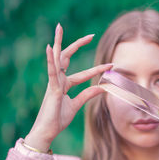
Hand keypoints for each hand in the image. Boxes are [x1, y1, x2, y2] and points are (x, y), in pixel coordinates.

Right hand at [24, 23, 112, 151]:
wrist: (47, 131)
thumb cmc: (58, 119)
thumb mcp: (77, 104)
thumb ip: (88, 94)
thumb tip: (103, 87)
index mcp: (64, 84)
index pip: (83, 73)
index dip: (97, 69)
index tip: (111, 66)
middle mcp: (58, 80)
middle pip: (67, 58)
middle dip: (77, 45)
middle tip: (90, 35)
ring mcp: (53, 83)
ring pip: (57, 59)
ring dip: (59, 42)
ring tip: (59, 27)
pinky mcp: (51, 89)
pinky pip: (51, 72)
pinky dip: (51, 60)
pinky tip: (50, 47)